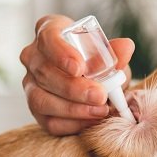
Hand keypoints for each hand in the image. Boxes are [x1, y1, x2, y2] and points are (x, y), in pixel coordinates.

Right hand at [20, 15, 134, 135]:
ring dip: (73, 109)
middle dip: (74, 88)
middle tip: (100, 95)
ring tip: (100, 110)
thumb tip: (126, 47)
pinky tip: (90, 121)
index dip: (61, 53)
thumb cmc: (98, 62)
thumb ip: (115, 53)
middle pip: (45, 72)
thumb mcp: (109, 56)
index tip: (80, 68)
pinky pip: (48, 120)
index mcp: (49, 32)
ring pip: (41, 99)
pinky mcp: (37, 110)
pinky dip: (72, 124)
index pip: (48, 38)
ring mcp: (30, 84)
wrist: (96, 84)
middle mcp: (33, 57)